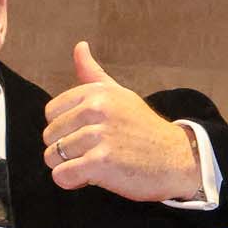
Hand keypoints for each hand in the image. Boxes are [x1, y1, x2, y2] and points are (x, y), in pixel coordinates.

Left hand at [41, 42, 200, 200]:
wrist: (177, 159)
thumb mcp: (120, 95)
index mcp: (97, 92)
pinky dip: (71, 182)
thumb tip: (79, 46)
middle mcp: (96, 109)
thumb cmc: (145, 130)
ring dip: (70, 167)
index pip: (51, 112)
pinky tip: (93, 177)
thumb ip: (93, 74)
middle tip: (95, 152)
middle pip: (50, 136)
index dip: (64, 129)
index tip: (87, 134)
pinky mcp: (101, 162)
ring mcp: (99, 135)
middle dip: (66, 150)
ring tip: (97, 164)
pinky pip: (62, 175)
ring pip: (53, 157)